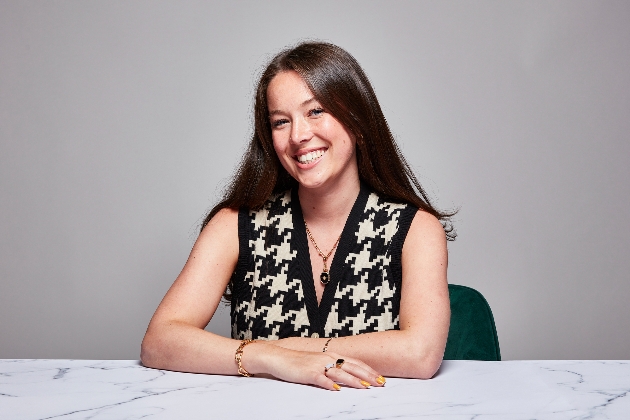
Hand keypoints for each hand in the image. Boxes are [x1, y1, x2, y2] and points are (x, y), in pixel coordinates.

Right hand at [245, 343, 384, 390]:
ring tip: (366, 387)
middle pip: (352, 367)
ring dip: (354, 380)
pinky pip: (321, 379)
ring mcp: (318, 365)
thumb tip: (346, 377)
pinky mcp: (308, 373)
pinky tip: (337, 390)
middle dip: (368, 375)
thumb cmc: (299, 362)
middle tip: (381, 383)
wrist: (279, 357)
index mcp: (331, 355)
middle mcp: (327, 358)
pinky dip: (330, 384)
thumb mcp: (319, 362)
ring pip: (340, 373)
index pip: (355, 362)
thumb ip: (332, 367)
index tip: (381, 377)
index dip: (369, 370)